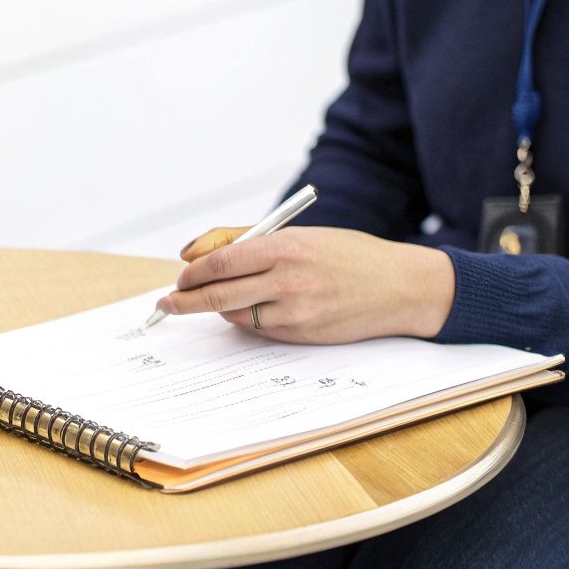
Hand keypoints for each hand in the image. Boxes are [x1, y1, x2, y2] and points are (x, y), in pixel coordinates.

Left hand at [153, 227, 456, 343]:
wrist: (400, 286)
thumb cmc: (347, 254)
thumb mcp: (298, 234)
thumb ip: (245, 238)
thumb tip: (194, 252)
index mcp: (285, 246)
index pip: (221, 262)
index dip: (193, 273)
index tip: (179, 277)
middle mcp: (288, 280)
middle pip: (218, 296)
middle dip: (186, 301)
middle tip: (168, 304)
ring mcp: (295, 312)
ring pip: (236, 315)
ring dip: (223, 308)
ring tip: (230, 296)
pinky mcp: (302, 335)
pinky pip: (259, 329)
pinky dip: (249, 319)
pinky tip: (261, 307)